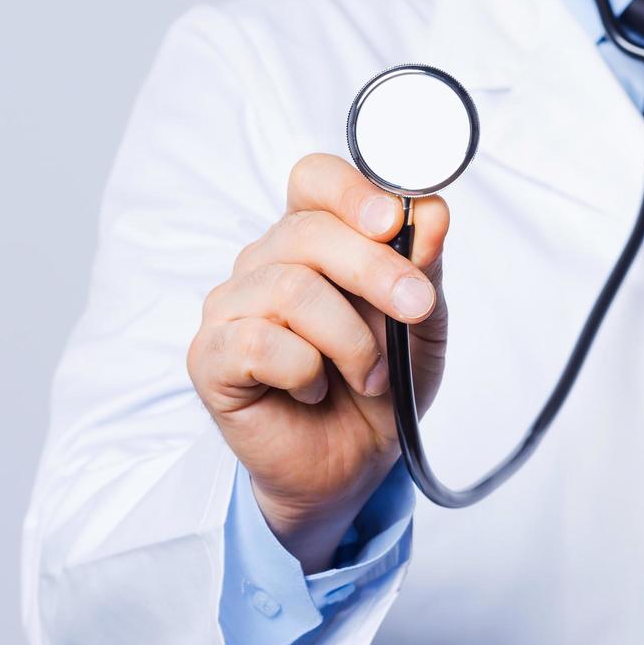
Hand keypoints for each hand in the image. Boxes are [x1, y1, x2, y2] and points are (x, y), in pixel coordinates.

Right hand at [187, 153, 449, 572]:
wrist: (353, 465)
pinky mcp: (211, 356)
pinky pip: (261, 342)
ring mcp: (230, 306)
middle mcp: (264, 260)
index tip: (395, 221)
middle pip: (309, 232)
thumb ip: (424, 265)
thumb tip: (432, 212)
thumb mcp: (423, 323)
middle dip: (376, 271)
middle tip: (415, 309)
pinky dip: (306, 372)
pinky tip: (313, 391)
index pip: (314, 179)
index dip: (352, 191)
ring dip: (350, 340)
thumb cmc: (381, 385)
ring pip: (290, 288)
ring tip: (370, 376)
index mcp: (312, 237)